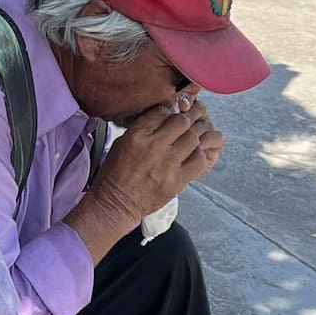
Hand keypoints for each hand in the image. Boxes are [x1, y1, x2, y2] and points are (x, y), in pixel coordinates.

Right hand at [93, 97, 223, 223]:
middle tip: (185, 126)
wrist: (116, 203)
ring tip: (188, 141)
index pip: (163, 111)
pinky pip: (199, 160)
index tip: (170, 116)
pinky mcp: (177, 180)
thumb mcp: (122, 142)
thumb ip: (143, 128)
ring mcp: (168, 164)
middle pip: (182, 121)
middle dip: (185, 121)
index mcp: (137, 135)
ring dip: (193, 138)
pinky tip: (192, 157)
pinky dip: (198, 156)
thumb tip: (163, 117)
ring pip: (194, 138)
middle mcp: (154, 146)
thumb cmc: (116, 174)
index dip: (169, 112)